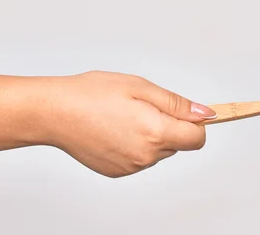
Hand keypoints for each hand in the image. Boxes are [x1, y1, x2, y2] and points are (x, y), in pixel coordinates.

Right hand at [0, 71, 216, 177]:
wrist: (54, 112)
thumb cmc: (92, 93)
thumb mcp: (139, 87)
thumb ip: (176, 103)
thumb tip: (205, 113)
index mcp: (155, 133)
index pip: (198, 139)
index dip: (196, 123)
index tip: (189, 113)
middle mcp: (146, 156)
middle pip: (177, 144)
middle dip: (169, 125)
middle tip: (141, 105)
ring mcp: (130, 167)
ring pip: (157, 151)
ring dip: (150, 135)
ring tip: (122, 116)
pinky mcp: (116, 172)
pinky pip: (138, 158)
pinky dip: (133, 145)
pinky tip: (112, 129)